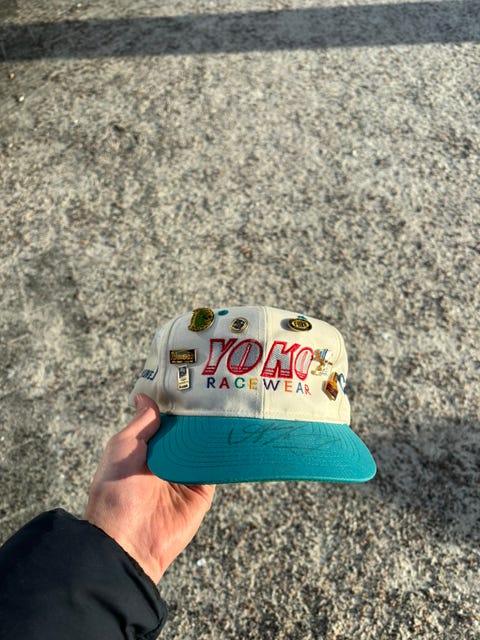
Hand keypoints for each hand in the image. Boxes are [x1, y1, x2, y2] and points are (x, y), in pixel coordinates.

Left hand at [84, 394, 214, 583]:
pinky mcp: (201, 493)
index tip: (194, 384)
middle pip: (189, 433)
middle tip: (219, 392)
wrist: (127, 541)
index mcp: (147, 450)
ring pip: (205, 448)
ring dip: (214, 434)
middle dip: (201, 417)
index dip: (179, 406)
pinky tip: (233, 435)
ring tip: (231, 408)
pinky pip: (216, 470)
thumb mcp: (122, 448)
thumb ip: (141, 424)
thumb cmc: (116, 492)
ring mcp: (186, 477)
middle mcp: (168, 461)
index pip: (168, 422)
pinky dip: (223, 455)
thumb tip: (145, 396)